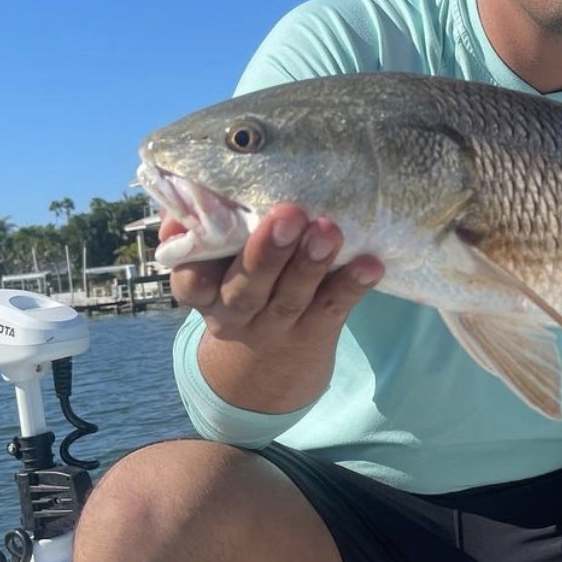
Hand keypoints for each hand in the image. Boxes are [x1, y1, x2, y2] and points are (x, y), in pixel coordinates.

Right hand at [165, 203, 383, 412]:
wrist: (269, 373)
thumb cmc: (244, 289)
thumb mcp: (217, 270)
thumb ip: (209, 230)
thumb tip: (199, 189)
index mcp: (204, 294)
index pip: (191, 281)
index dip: (196, 258)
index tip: (213, 225)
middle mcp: (235, 314)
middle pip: (245, 289)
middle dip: (266, 252)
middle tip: (288, 215)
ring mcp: (276, 327)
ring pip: (290, 299)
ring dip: (310, 264)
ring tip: (328, 231)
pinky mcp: (315, 333)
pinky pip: (333, 309)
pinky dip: (352, 286)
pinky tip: (370, 265)